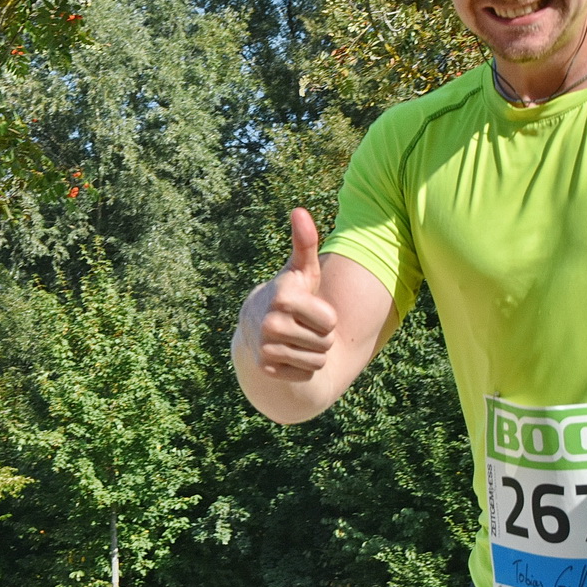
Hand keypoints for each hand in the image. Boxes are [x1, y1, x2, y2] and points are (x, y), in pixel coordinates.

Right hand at [255, 208, 337, 380]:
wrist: (256, 324)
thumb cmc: (290, 293)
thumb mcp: (301, 270)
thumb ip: (305, 242)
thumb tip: (299, 210)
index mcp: (283, 297)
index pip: (330, 321)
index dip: (325, 317)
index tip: (309, 309)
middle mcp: (270, 323)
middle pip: (325, 343)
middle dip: (320, 336)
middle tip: (302, 326)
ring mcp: (266, 347)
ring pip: (317, 361)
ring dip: (312, 353)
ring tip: (296, 339)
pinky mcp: (265, 369)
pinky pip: (305, 375)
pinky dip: (300, 368)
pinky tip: (287, 354)